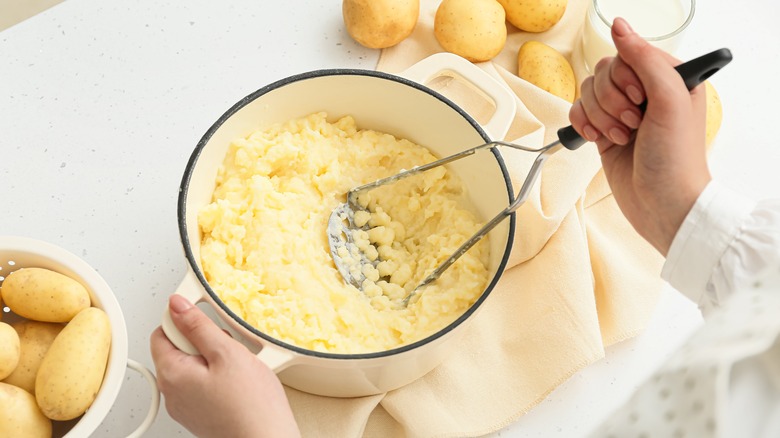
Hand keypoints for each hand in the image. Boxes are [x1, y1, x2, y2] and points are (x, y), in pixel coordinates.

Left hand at [150, 295, 300, 437]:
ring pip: (193, 366)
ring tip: (237, 368)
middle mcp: (173, 392)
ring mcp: (186, 406)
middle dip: (203, 341)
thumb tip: (178, 305)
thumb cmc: (250, 406)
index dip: (185, 320)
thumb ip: (199, 326)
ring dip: (214, 358)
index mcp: (172, 374)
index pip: (162, 331)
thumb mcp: (227, 353)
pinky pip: (203, 384)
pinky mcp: (201, 414)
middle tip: (228, 349)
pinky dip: (219, 377)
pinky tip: (238, 382)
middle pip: (178, 348)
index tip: (206, 321)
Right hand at [569, 18, 710, 254]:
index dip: (625, 78)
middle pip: (603, 72)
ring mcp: (622, 112)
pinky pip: (577, 112)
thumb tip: (619, 26)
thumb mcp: (670, 101)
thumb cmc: (676, 158)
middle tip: (632, 125)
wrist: (663, 206)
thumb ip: (644, 60)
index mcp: (668, 78)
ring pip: (588, 92)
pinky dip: (582, 125)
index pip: (628, 54)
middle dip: (611, 101)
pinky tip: (597, 140)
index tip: (640, 101)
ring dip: (599, 117)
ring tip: (621, 138)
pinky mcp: (603, 131)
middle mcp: (644, 92)